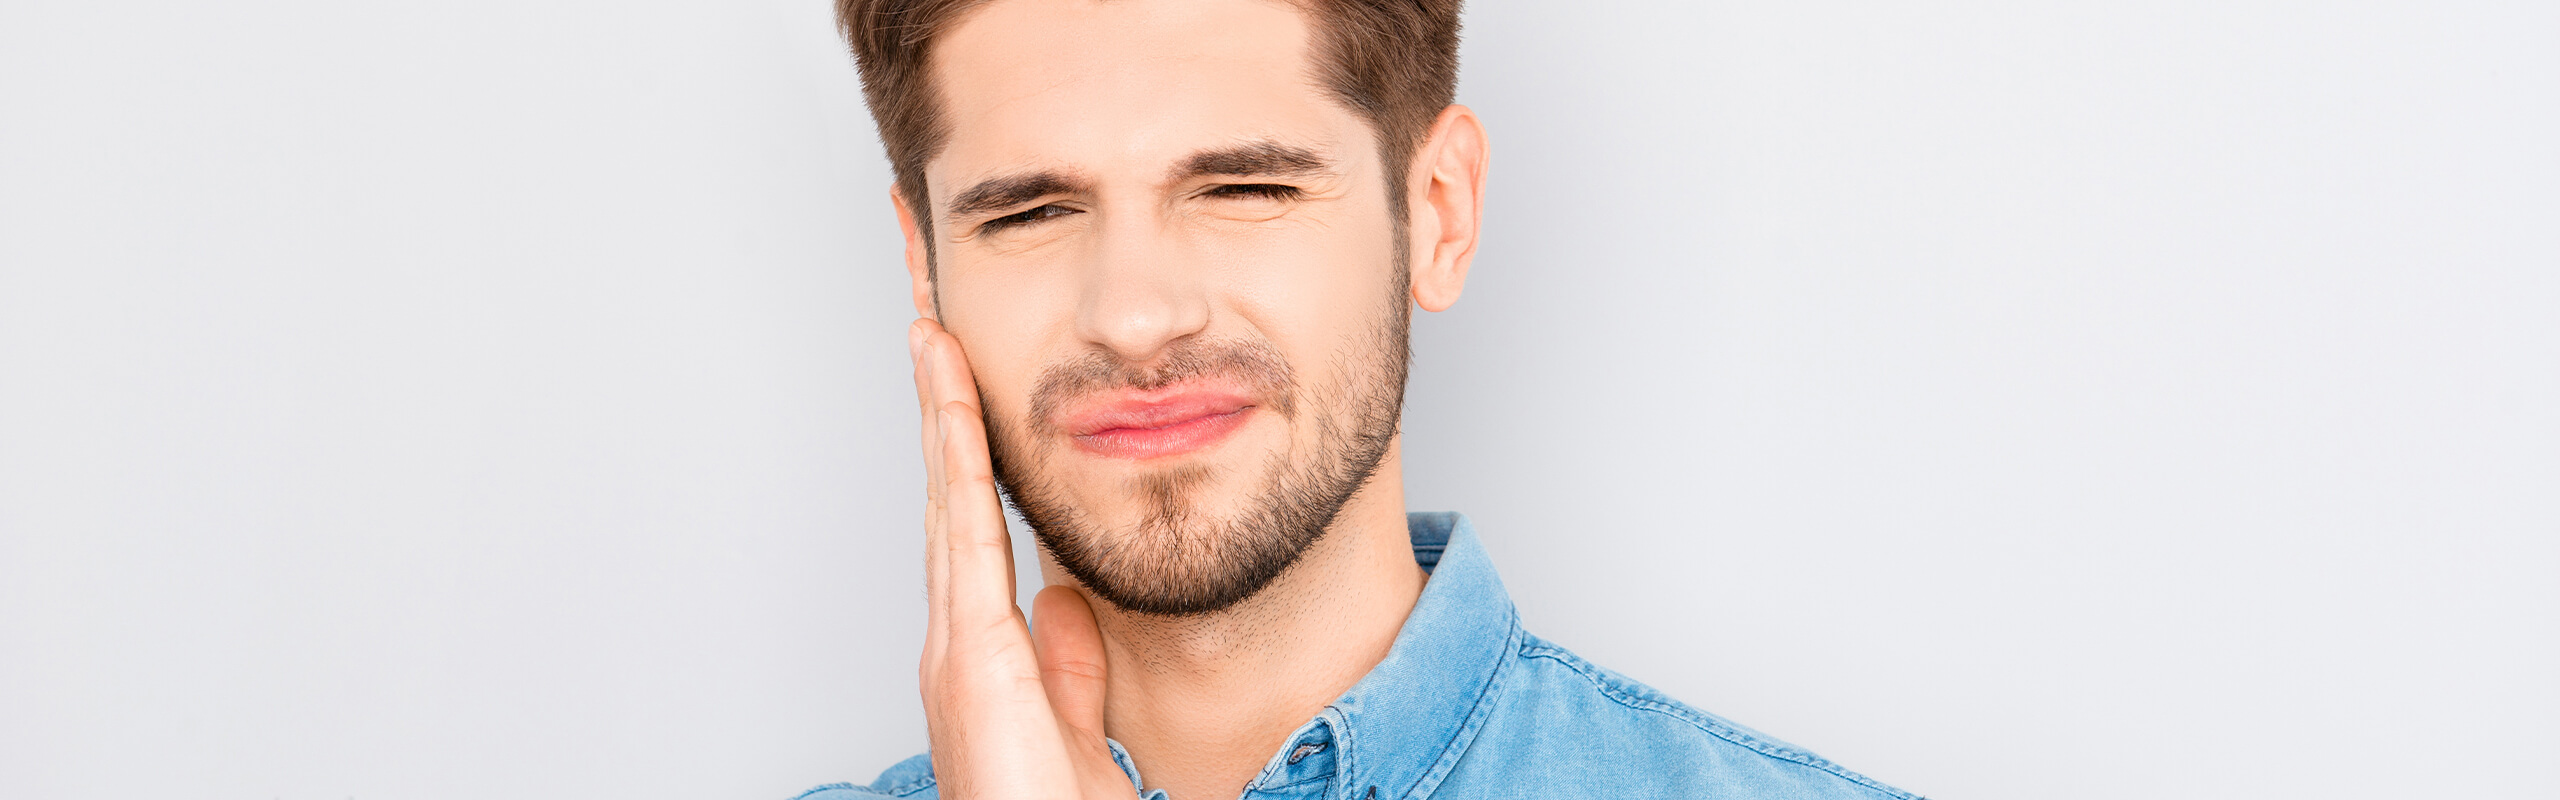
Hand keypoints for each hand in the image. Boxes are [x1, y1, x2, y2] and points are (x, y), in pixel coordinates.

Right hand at [909, 318, 1135, 798]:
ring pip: (946, 493)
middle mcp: (953, 634)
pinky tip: (954, 398)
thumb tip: (1063, 600)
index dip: (963, 438)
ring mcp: (953, 641)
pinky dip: (957, 459)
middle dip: (936, 397)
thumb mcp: (1077, 725)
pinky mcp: (971, 654)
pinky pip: (964, 534)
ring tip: (932, 324)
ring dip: (939, 405)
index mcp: (979, 647)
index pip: (969, 517)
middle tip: (925, 311)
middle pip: (945, 487)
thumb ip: (1066, 663)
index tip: (957, 365)